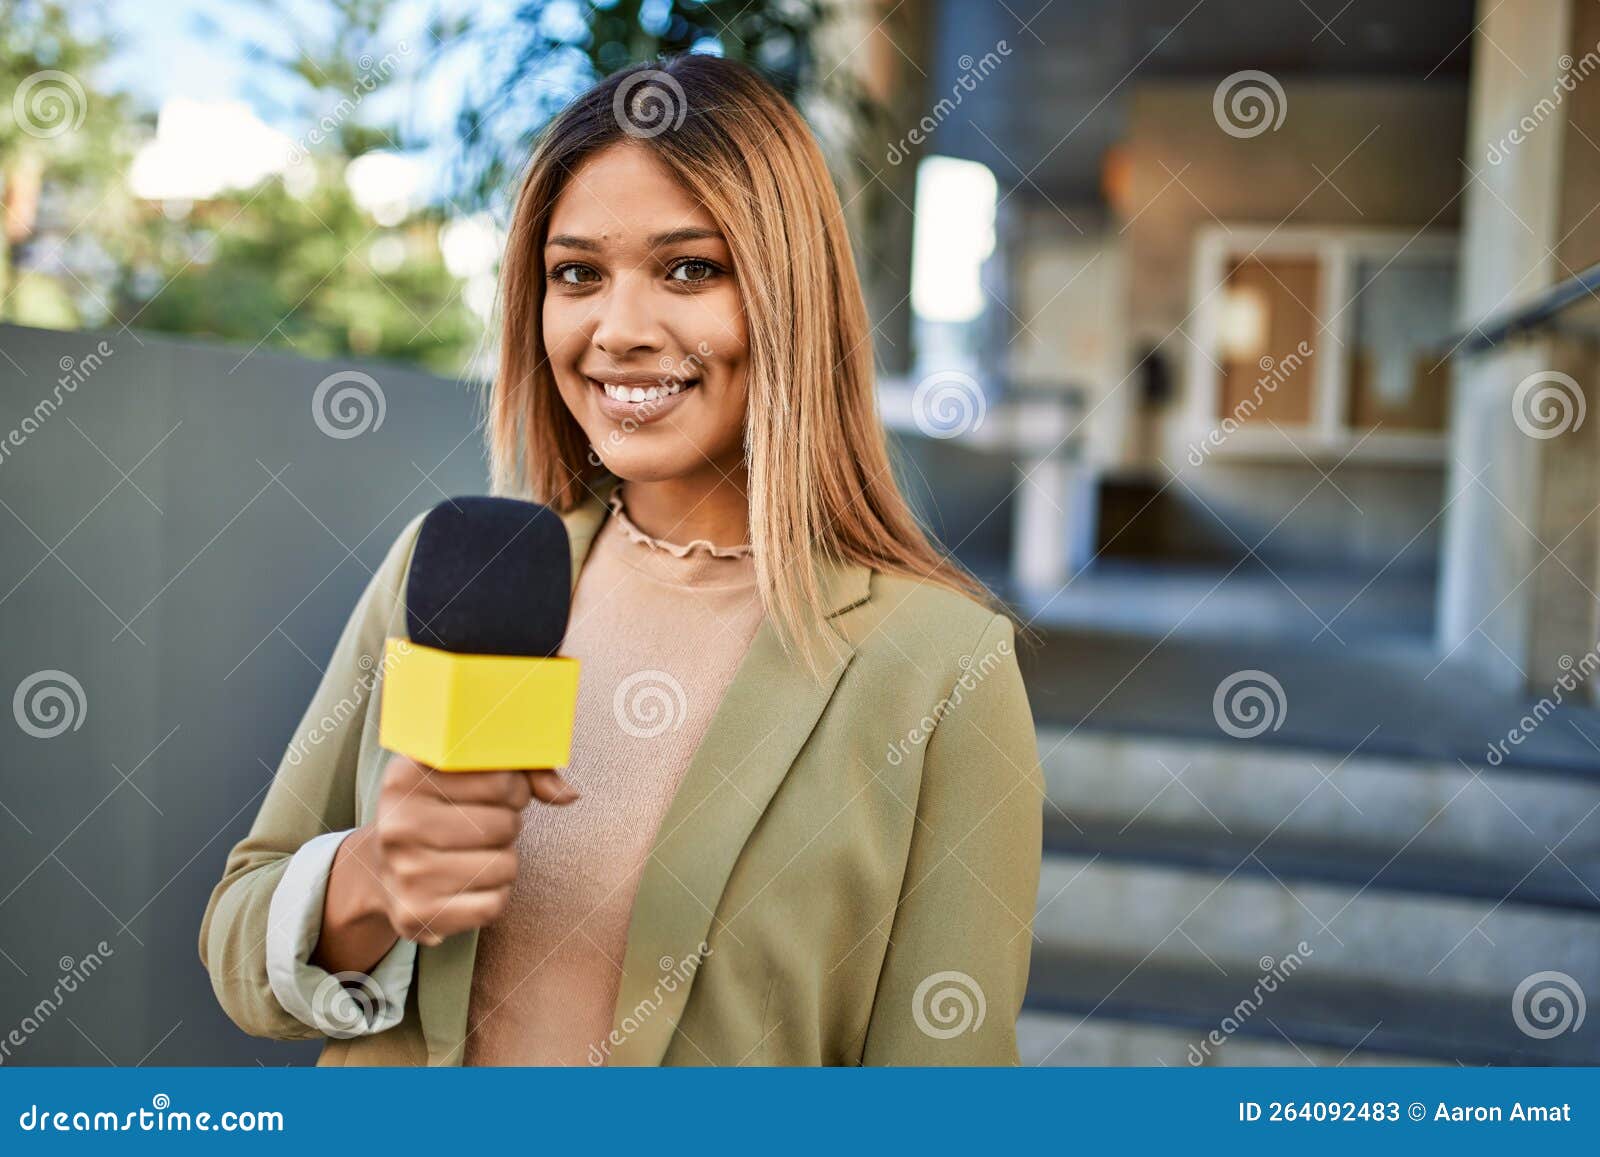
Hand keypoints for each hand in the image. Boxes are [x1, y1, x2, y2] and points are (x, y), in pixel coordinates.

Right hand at [361, 754, 577, 947]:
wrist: (379, 869)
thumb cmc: (441, 810)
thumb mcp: (468, 775)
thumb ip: (525, 770)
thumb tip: (570, 795)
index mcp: (407, 778)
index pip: (502, 780)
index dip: (515, 788)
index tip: (500, 792)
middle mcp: (398, 825)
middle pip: (505, 825)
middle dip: (509, 825)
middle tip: (484, 827)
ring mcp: (404, 873)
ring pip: (504, 866)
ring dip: (503, 861)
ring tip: (475, 854)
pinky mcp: (416, 916)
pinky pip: (494, 905)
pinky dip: (495, 894)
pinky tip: (471, 884)